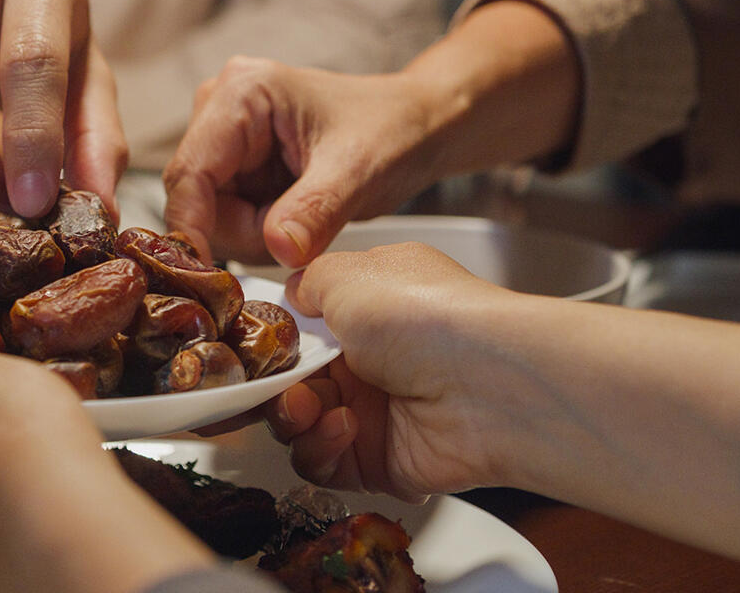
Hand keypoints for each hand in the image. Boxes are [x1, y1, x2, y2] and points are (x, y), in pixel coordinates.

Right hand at [162, 57, 447, 265]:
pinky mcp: (234, 164)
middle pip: (194, 198)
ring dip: (253, 234)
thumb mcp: (358, 171)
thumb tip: (277, 249)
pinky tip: (294, 220)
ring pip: (208, 214)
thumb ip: (314, 211)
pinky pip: (226, 217)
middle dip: (242, 231)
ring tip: (306, 219)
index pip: (189, 171)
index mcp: (241, 92)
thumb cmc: (392, 130)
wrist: (417, 127)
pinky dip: (258, 232)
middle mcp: (220, 109)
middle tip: (298, 235)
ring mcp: (224, 138)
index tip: (207, 276)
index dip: (191, 227)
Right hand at [256, 244, 518, 501]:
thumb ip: (307, 281)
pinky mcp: (379, 461)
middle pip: (290, 383)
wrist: (488, 383)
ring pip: (299, 427)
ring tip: (311, 407)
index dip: (270, 343)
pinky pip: (324, 465)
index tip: (251, 349)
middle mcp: (369, 362)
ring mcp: (374, 413)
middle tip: (274, 385)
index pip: (298, 332)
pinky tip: (345, 427)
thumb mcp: (349, 274)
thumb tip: (292, 293)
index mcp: (363, 311)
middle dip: (274, 385)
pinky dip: (321, 448)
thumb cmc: (428, 317)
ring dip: (293, 418)